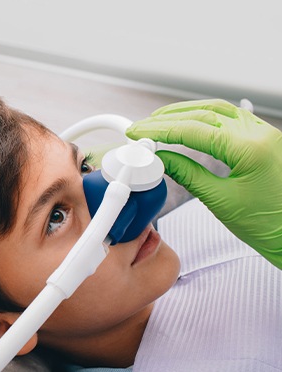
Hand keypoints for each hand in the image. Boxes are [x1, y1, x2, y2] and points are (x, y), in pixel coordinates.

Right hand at [126, 99, 281, 268]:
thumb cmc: (269, 224)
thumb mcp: (220, 200)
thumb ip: (188, 175)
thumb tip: (162, 159)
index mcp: (249, 149)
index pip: (193, 131)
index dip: (160, 130)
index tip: (139, 132)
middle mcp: (259, 134)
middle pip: (204, 114)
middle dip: (168, 119)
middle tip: (143, 127)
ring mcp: (263, 134)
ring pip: (218, 110)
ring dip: (186, 112)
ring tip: (160, 120)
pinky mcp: (262, 139)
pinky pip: (230, 118)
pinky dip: (205, 117)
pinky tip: (190, 122)